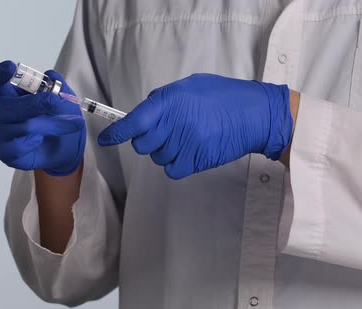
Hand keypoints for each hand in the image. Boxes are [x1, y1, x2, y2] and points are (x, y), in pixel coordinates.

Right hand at [0, 61, 85, 175]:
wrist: (63, 147)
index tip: (11, 67)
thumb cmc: (54, 116)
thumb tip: (51, 76)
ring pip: (23, 126)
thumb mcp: (62, 97)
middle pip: (7, 106)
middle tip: (55, 101)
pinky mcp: (5, 152)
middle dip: (35, 103)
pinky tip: (40, 139)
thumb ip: (57, 84)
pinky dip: (36, 142)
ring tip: (72, 122)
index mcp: (3, 91)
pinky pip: (20, 146)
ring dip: (52, 124)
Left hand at [97, 73, 292, 179]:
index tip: (106, 139)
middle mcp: (173, 124)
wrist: (255, 115)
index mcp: (169, 102)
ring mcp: (184, 145)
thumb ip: (165, 99)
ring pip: (157, 158)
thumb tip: (145, 113)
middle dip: (147, 140)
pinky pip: (171, 170)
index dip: (116, 133)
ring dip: (165, 151)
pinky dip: (176, 164)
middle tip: (165, 132)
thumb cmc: (224, 96)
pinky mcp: (195, 162)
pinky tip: (190, 152)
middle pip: (142, 144)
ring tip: (187, 138)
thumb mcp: (191, 86)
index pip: (134, 121)